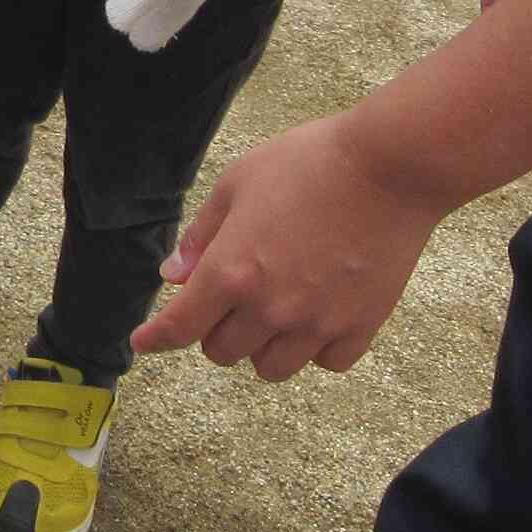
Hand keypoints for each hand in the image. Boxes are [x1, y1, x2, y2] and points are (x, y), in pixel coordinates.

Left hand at [132, 113, 448, 377]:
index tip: (143, 343)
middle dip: (215, 329)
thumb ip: (201, 236)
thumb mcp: (238, 183)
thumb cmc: (308, 163)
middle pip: (221, 352)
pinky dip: (314, 348)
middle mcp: (269, 308)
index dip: (155, 338)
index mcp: (230, 272)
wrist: (388, 167)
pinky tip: (316, 317)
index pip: (179, 326)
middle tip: (229, 298)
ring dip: (261, 346)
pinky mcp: (360, 327)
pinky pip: (325, 363)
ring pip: (270, 368)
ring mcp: (317, 323)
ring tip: (273, 311)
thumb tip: (174, 277)